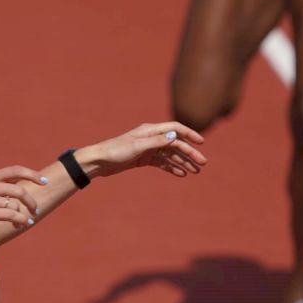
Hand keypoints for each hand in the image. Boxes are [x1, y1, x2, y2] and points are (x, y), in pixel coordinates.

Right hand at [0, 166, 45, 231]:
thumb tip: (17, 191)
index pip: (15, 170)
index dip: (32, 174)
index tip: (44, 181)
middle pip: (19, 190)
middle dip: (31, 201)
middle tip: (35, 209)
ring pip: (15, 204)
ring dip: (25, 214)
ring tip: (27, 220)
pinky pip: (10, 215)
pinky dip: (20, 220)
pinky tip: (23, 224)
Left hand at [86, 121, 206, 178]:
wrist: (99, 162)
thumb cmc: (116, 151)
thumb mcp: (137, 146)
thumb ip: (156, 141)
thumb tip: (174, 136)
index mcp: (150, 130)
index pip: (175, 129)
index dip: (190, 135)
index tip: (201, 143)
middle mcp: (151, 138)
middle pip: (176, 144)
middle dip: (190, 153)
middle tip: (202, 164)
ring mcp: (148, 149)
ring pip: (170, 155)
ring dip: (183, 162)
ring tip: (195, 172)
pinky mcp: (144, 159)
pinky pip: (162, 163)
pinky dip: (172, 168)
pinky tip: (181, 174)